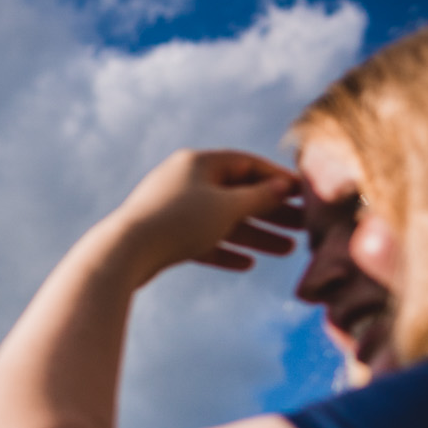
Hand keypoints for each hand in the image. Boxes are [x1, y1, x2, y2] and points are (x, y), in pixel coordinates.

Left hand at [90, 148, 301, 283]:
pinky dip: (224, 250)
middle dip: (272, 211)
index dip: (278, 179)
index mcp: (198, 163)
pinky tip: (246, 264)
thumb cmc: (178, 222)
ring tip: (288, 251)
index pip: (247, 164)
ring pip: (222, 220)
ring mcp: (172, 208)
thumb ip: (260, 197)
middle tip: (303, 227)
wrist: (123, 253)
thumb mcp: (227, 207)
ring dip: (255, 234)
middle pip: (237, 194)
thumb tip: (283, 187)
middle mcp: (184, 181)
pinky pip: (201, 240)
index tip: (304, 194)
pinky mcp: (163, 236)